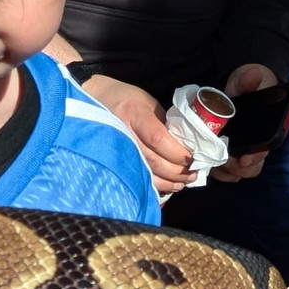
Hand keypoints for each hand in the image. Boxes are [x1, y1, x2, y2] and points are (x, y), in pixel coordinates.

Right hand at [82, 75, 194, 193]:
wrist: (96, 100)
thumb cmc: (126, 100)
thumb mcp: (149, 104)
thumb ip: (165, 125)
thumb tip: (184, 147)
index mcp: (135, 114)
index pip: (158, 139)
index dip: (177, 153)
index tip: (192, 159)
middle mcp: (123, 133)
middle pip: (153, 161)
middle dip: (176, 172)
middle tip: (192, 175)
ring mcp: (115, 148)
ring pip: (144, 173)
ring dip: (166, 182)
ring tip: (181, 184)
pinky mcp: (112, 160)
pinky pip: (134, 177)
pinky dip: (151, 185)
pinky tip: (163, 187)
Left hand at [212, 63, 278, 182]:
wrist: (239, 86)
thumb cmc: (246, 84)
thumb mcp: (247, 79)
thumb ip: (248, 80)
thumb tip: (254, 74)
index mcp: (265, 130)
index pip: (262, 152)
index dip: (254, 159)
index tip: (243, 159)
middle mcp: (255, 145)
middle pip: (250, 169)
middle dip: (236, 169)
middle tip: (223, 161)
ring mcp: (241, 151)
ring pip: (236, 173)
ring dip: (224, 172)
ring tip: (212, 162)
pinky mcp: (228, 154)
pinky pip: (224, 171)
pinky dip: (216, 171)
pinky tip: (206, 162)